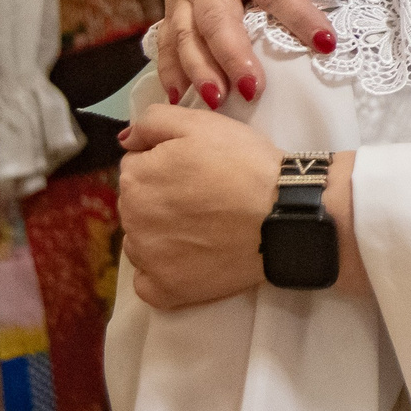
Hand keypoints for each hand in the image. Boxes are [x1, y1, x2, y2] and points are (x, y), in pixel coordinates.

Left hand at [117, 104, 279, 308]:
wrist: (283, 214)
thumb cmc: (244, 163)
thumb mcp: (202, 123)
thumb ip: (154, 121)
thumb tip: (126, 139)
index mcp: (135, 178)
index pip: (136, 167)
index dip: (166, 165)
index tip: (195, 169)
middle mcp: (131, 219)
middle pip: (137, 204)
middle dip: (160, 198)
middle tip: (204, 196)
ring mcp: (147, 258)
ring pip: (141, 241)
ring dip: (160, 234)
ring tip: (202, 226)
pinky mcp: (166, 289)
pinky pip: (148, 282)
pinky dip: (163, 272)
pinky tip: (190, 259)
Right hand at [158, 0, 351, 103]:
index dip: (299, 16)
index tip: (326, 44)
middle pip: (216, 17)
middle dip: (231, 55)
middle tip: (254, 89)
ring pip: (184, 33)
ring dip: (198, 69)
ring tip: (217, 101)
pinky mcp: (171, 3)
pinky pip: (164, 38)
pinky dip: (169, 68)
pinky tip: (179, 96)